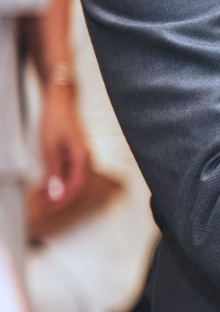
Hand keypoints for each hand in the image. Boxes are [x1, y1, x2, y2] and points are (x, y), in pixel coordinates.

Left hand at [38, 86, 89, 211]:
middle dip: (59, 199)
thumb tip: (56, 194)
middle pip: (76, 187)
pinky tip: (47, 184)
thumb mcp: (49, 148)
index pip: (77, 187)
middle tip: (43, 206)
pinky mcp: (75, 155)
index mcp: (82, 158)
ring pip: (72, 181)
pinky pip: (69, 173)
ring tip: (41, 197)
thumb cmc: (56, 121)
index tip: (50, 208)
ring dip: (58, 191)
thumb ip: (53, 173)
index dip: (64, 200)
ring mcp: (81, 157)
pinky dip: (58, 181)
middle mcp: (85, 160)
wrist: (60, 103)